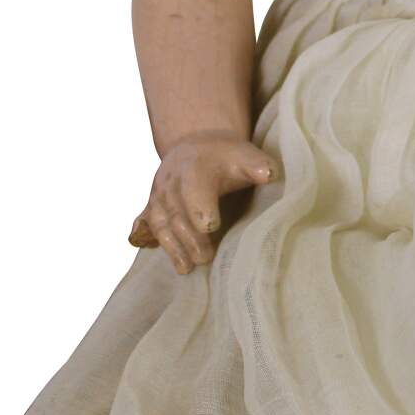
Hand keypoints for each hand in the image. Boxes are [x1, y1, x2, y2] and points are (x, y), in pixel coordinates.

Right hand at [129, 130, 277, 274]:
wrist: (197, 146)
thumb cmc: (225, 157)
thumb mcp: (245, 155)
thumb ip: (257, 165)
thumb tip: (268, 174)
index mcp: (195, 167)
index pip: (194, 189)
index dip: (200, 208)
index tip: (211, 226)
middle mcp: (171, 182)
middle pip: (177, 213)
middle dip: (189, 237)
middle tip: (205, 258)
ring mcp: (158, 194)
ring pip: (160, 223)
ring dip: (171, 247)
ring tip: (186, 268)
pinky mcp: (152, 206)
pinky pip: (147, 225)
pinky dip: (151, 241)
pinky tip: (159, 255)